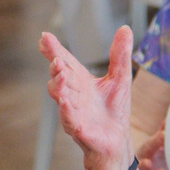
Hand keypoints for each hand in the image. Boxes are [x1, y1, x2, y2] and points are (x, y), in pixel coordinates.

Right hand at [39, 26, 134, 169]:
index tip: (45, 37)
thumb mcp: (120, 78)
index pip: (65, 61)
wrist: (116, 140)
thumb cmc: (113, 110)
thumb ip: (119, 55)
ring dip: (58, 85)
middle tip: (56, 56)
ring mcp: (72, 110)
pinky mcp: (78, 128)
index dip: (54, 49)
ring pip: (60, 97)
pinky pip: (69, 119)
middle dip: (55, 66)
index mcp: (80, 80)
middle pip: (59, 77)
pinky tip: (66, 103)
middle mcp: (72, 93)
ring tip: (61, 74)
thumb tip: (125, 29)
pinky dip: (67, 111)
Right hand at [137, 126, 169, 169]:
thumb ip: (162, 133)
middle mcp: (143, 168)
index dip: (155, 142)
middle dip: (144, 165)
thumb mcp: (157, 145)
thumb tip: (168, 119)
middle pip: (140, 166)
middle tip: (149, 162)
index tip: (163, 135)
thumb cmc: (154, 157)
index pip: (148, 147)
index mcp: (145, 153)